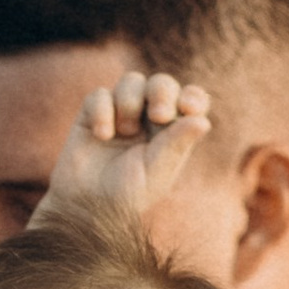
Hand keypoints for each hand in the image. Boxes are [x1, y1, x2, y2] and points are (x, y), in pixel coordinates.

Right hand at [36, 70, 212, 236]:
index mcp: (172, 132)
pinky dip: (102, 110)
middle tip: (159, 116)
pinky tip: (102, 136)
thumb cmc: (126, 195)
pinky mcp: (91, 114)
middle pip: (161, 84)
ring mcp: (119, 113)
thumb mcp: (156, 172)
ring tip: (126, 130)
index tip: (188, 108)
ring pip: (132, 81)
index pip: (189, 101)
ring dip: (131, 100)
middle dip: (162, 92)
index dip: (192, 97)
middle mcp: (148, 118)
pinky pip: (100, 95)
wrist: (85, 207)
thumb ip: (176, 144)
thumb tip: (203, 121)